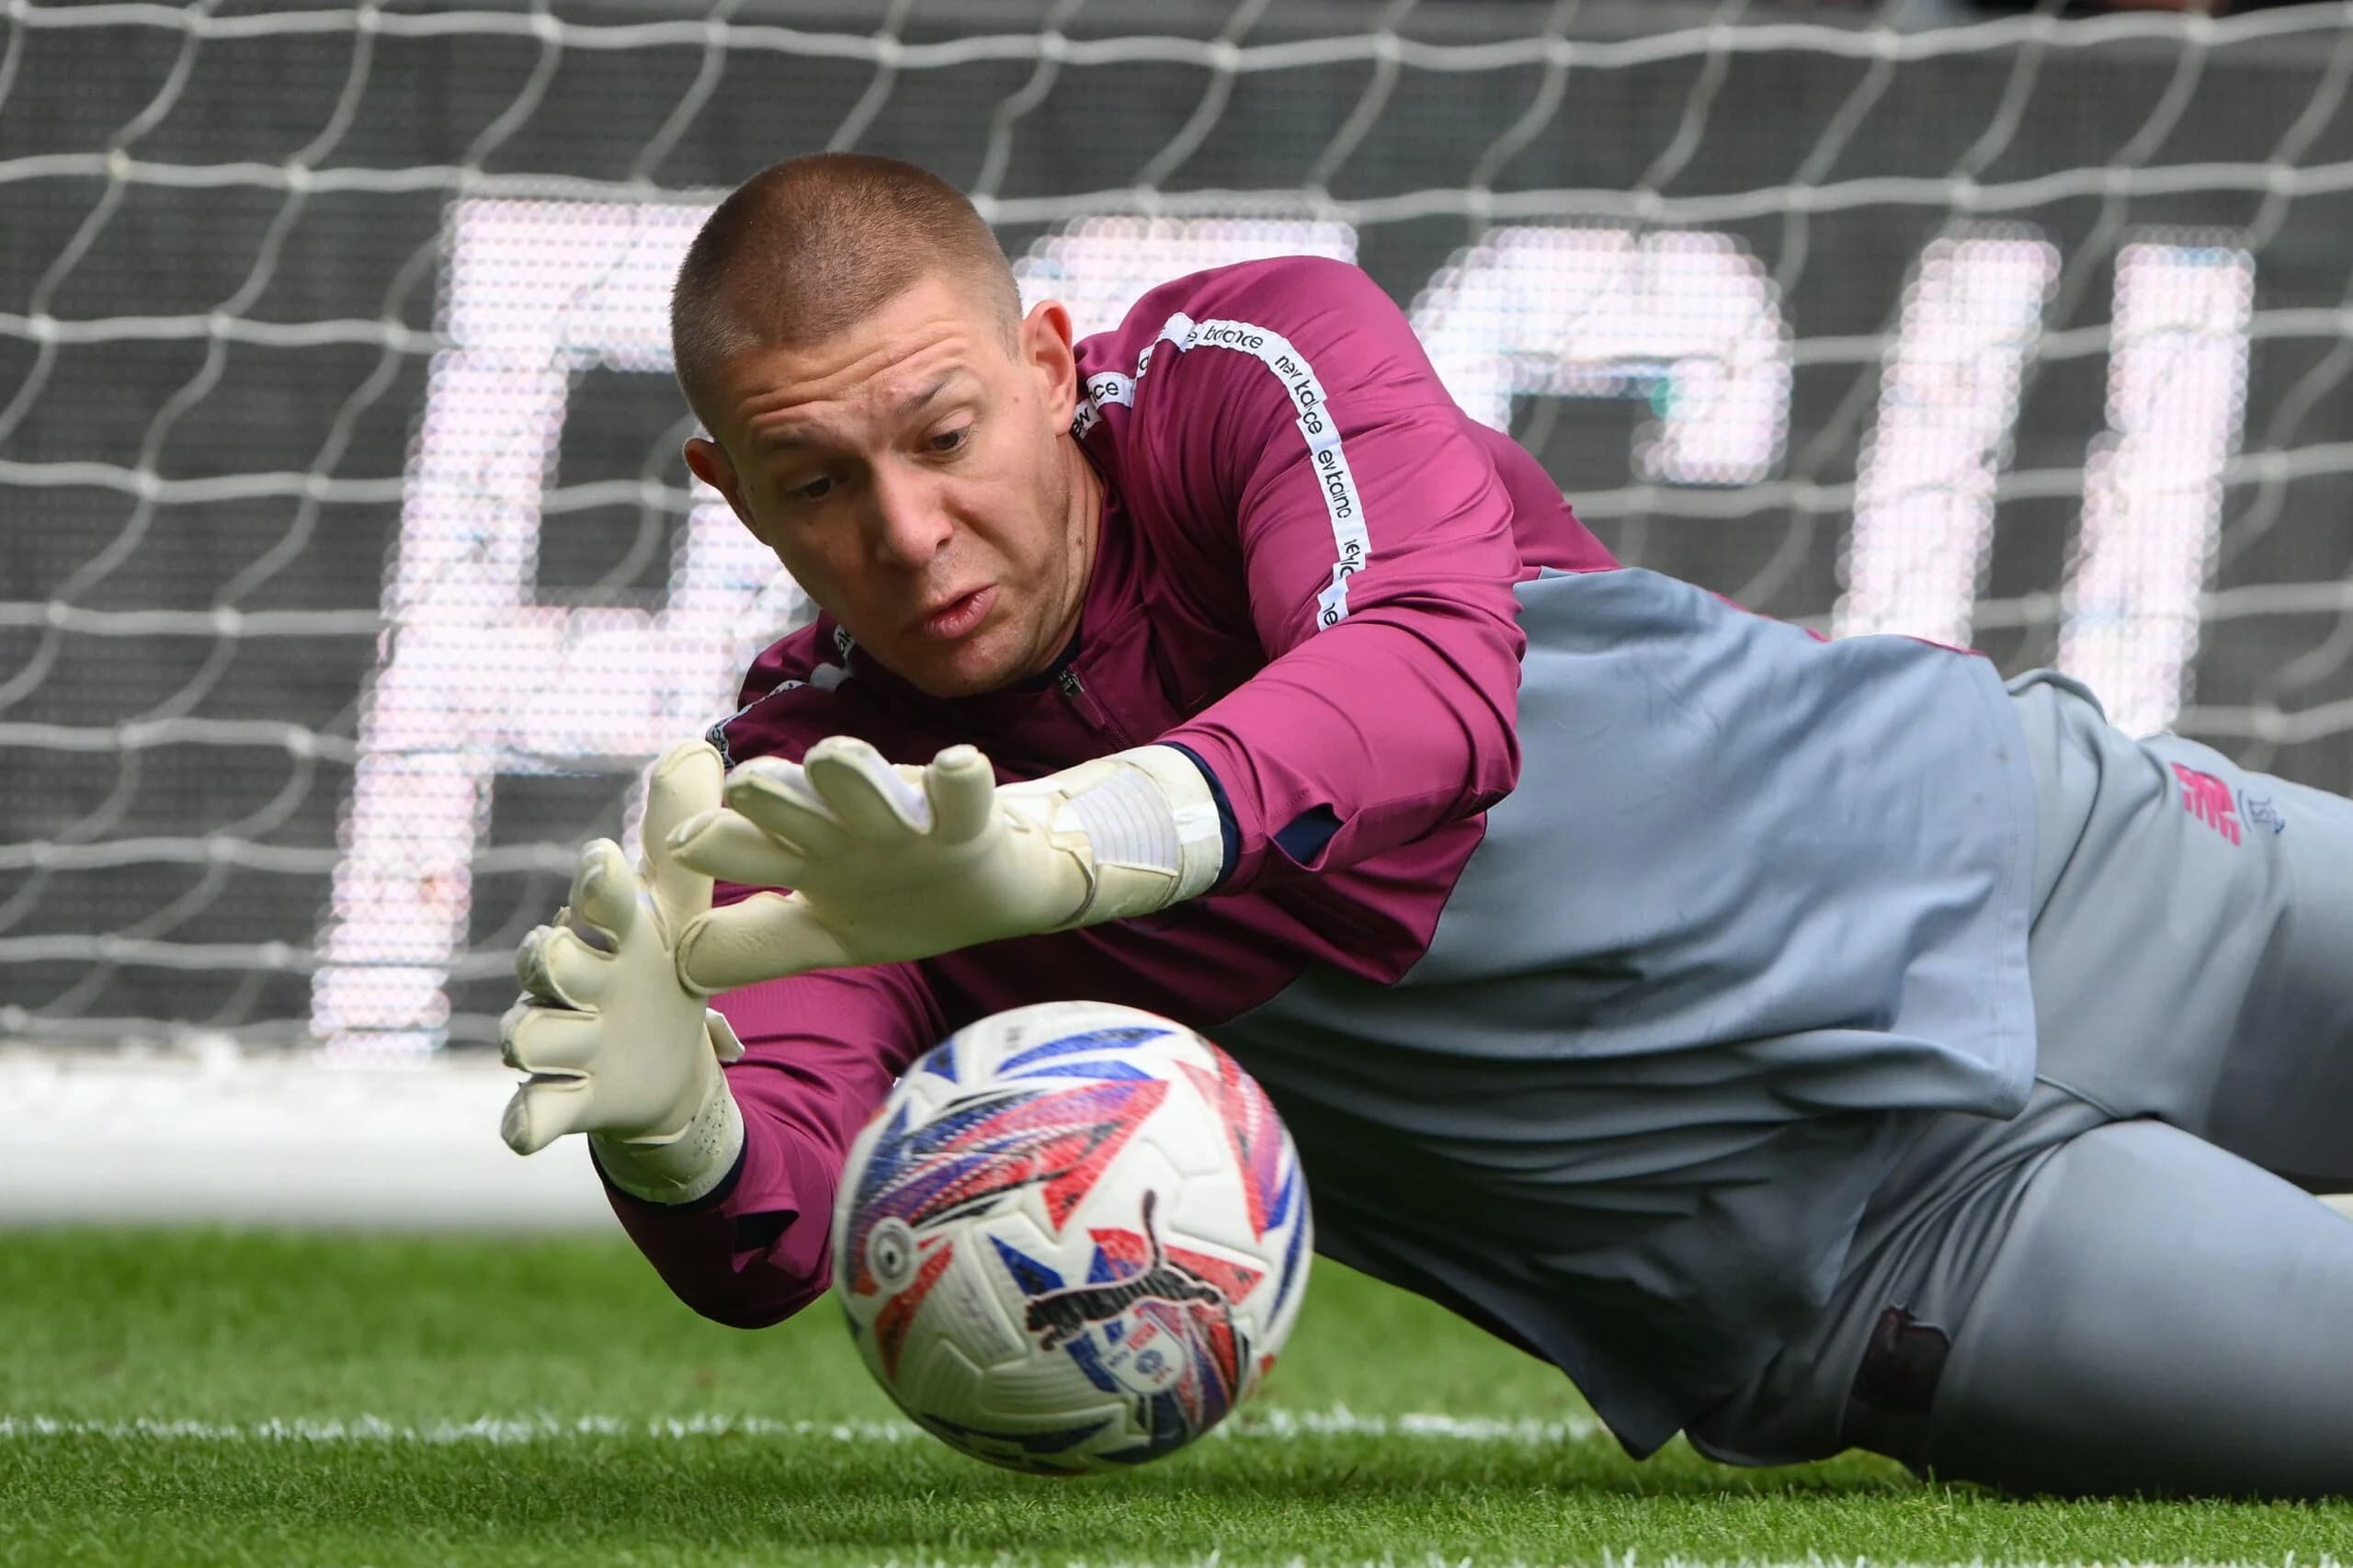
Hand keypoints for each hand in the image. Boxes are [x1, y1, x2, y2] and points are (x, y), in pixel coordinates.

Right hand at [499, 742, 744, 1198]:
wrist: (665, 1062)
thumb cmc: (664, 967)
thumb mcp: (683, 910)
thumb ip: (684, 838)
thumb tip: (695, 744)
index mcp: (613, 933)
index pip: (601, 900)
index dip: (600, 885)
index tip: (606, 861)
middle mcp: (575, 981)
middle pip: (545, 962)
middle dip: (550, 958)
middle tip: (562, 954)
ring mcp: (566, 1039)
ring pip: (530, 1033)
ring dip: (537, 1035)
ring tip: (541, 1039)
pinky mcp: (570, 1097)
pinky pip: (535, 1110)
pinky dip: (527, 1120)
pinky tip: (521, 1131)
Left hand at [666, 736, 1222, 991]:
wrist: (999, 881)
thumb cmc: (903, 899)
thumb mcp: (827, 934)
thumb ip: (756, 945)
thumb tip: (682, 963)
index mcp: (803, 855)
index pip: (742, 847)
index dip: (712, 844)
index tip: (682, 846)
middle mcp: (842, 828)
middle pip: (791, 804)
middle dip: (767, 793)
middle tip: (746, 786)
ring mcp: (904, 820)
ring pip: (866, 786)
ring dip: (848, 771)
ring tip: (832, 758)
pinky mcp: (966, 818)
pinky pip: (964, 793)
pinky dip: (960, 779)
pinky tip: (955, 767)